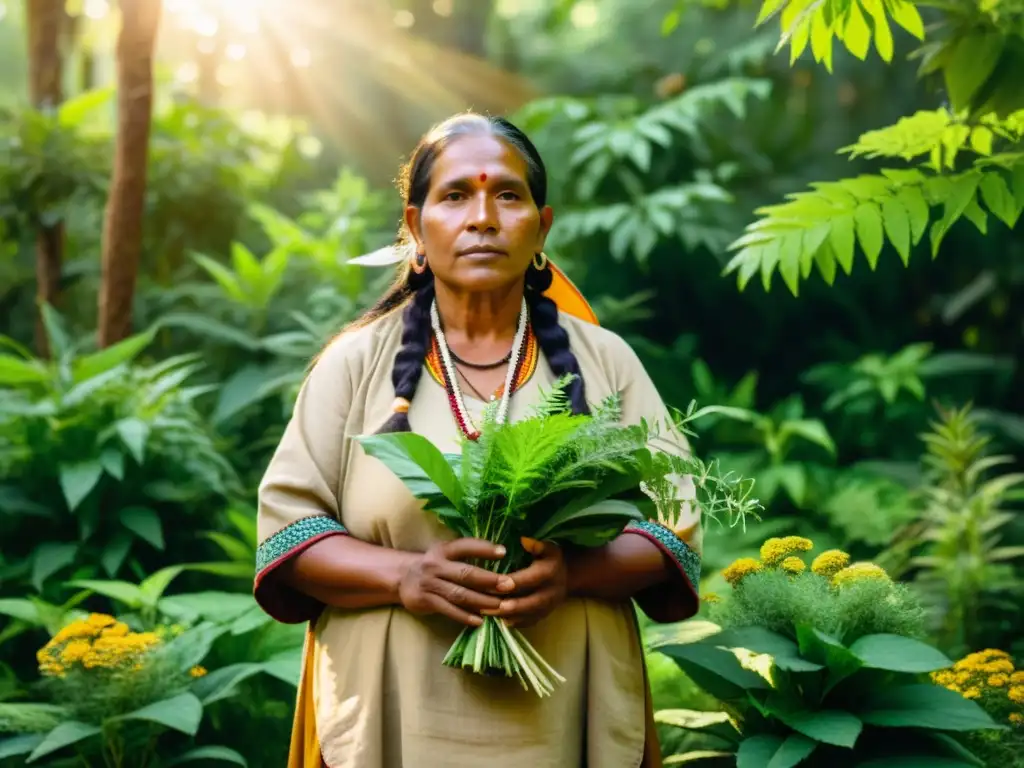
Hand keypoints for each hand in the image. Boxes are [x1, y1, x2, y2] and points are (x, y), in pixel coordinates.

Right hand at [398, 538, 515, 626]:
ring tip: (499, 606)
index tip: (503, 552)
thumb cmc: (434, 566)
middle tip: (509, 585)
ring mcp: (430, 583)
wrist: (401, 578)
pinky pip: (448, 609)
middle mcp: (436, 565)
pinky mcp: (425, 600)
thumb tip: (501, 558)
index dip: (484, 548)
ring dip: (481, 601)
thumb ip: (466, 555)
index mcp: (444, 550)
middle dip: (489, 580)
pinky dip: (464, 616)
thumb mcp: (445, 554)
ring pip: (459, 594)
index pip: (465, 546)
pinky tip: (479, 620)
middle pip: (465, 573)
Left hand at [484, 537, 567, 627]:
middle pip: (531, 602)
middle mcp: (551, 592)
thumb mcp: (547, 547)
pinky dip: (514, 622)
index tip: (499, 584)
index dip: (516, 582)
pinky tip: (497, 619)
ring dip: (508, 616)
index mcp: (550, 572)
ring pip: (529, 615)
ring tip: (487, 613)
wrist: (566, 576)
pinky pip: (529, 622)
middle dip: (511, 605)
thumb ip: (536, 545)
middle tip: (489, 606)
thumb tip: (524, 540)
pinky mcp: (544, 615)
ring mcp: (548, 606)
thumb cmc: (549, 557)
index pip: (532, 579)